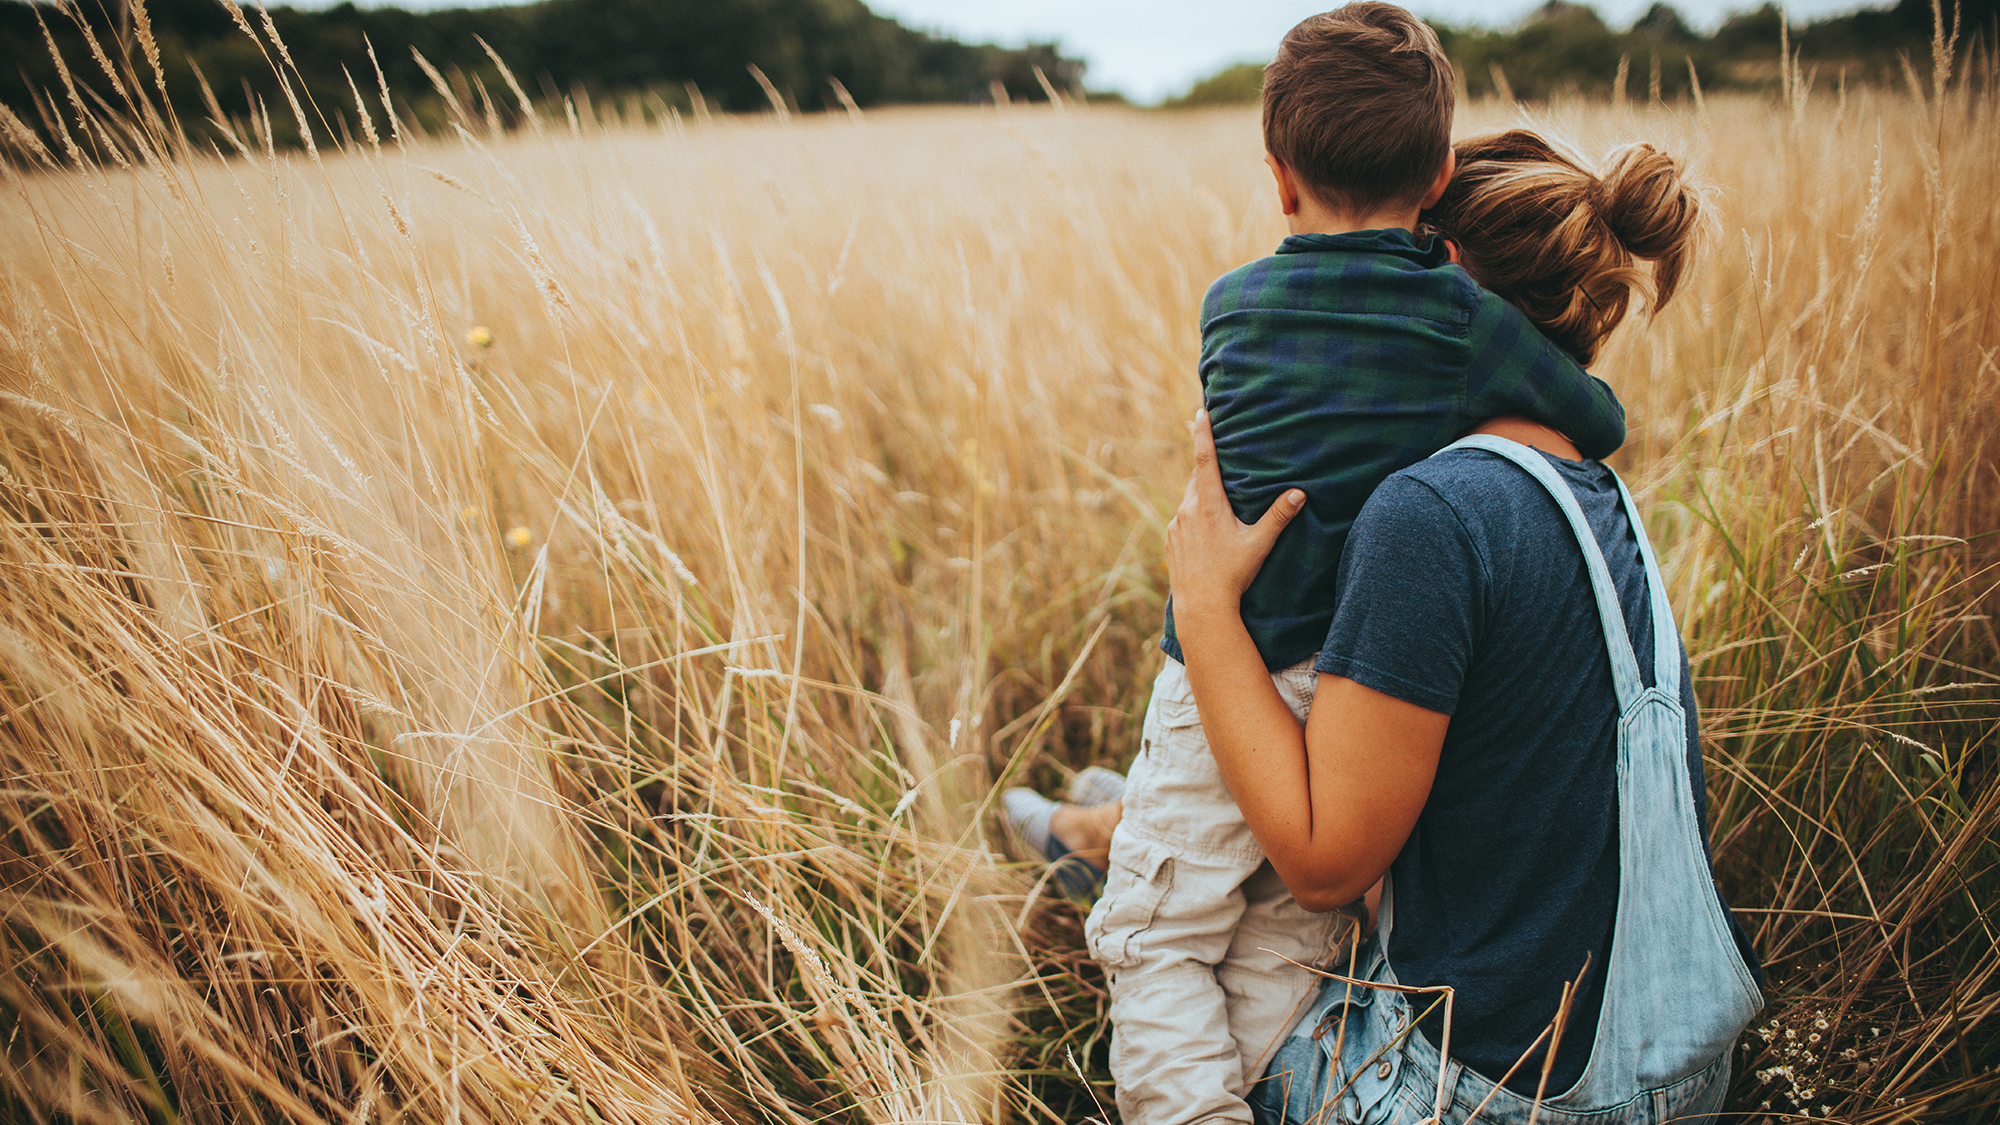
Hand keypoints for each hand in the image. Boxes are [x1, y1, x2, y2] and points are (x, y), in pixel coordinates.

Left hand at [1165, 409, 1305, 615]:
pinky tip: (1208, 530)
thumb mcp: (1259, 544)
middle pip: (1198, 478)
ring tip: (1221, 499)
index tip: (1200, 413)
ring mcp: (1176, 526)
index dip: (1202, 434)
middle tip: (1219, 451)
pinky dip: (1195, 515)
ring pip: (1190, 500)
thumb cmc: (1232, 574)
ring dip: (1203, 494)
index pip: (1205, 460)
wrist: (1201, 606)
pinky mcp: (1171, 540)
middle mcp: (1187, 510)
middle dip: (1208, 466)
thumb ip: (1278, 517)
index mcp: (1208, 505)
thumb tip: (1299, 493)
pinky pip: (1184, 518)